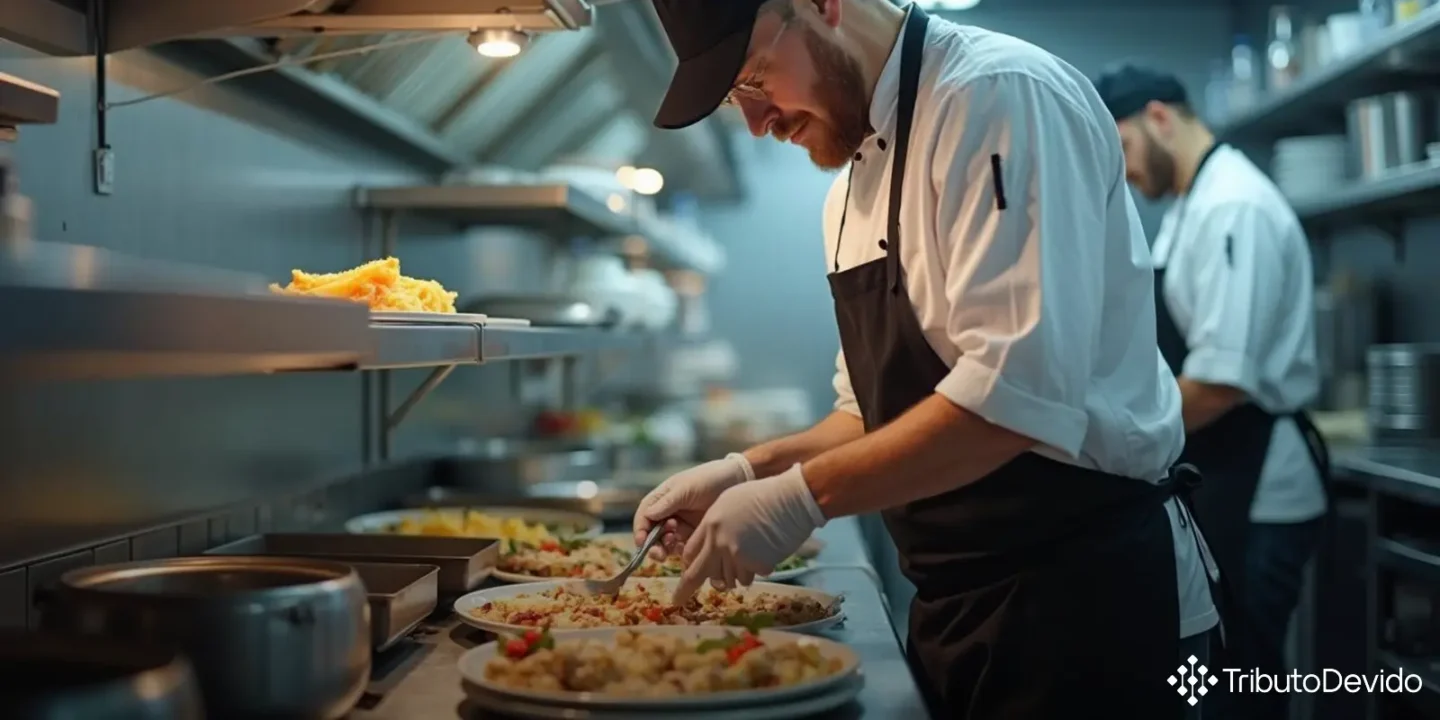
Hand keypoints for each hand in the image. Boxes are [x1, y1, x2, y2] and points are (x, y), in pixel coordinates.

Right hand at [634, 453, 754, 559]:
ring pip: (666, 544)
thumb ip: (667, 503)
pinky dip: (682, 552)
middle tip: (660, 553)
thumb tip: (648, 515)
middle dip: (653, 545)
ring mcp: (681, 526)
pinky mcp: (695, 536)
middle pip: (652, 535)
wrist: (737, 481)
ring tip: (675, 543)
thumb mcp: (686, 488)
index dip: (641, 530)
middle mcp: (668, 514)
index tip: (642, 542)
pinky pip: (683, 549)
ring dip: (666, 549)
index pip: (644, 517)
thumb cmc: (709, 479)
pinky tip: (688, 548)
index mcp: (661, 499)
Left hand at [672, 464, 826, 604]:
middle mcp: (719, 542)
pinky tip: (764, 554)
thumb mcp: (728, 502)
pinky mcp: (756, 565)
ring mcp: (738, 555)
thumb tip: (708, 546)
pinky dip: (755, 571)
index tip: (687, 572)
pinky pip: (750, 577)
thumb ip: (714, 525)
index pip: (689, 553)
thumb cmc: (763, 494)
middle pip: (696, 574)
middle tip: (677, 601)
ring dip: (735, 574)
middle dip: (685, 590)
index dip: (688, 565)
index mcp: (710, 524)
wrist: (792, 500)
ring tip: (749, 557)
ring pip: (727, 580)